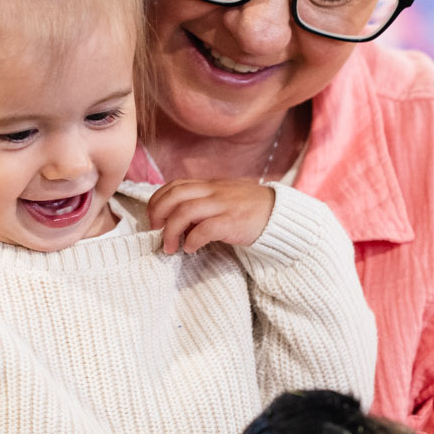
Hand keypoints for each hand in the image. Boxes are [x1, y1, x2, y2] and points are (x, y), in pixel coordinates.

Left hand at [148, 178, 275, 253]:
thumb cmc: (250, 210)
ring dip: (171, 232)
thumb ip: (202, 203)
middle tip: (156, 231)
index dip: (158, 201)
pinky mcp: (232, 222)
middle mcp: (214, 191)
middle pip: (174, 196)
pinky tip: (191, 249)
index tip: (154, 219)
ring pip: (185, 212)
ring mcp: (223, 205)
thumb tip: (176, 219)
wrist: (280, 215)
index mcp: (209, 185)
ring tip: (170, 247)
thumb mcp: (223, 198)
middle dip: (158, 214)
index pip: (174, 185)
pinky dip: (192, 240)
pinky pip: (204, 229)